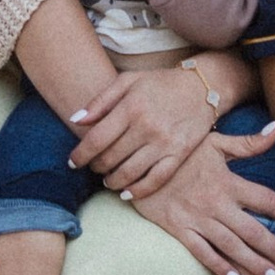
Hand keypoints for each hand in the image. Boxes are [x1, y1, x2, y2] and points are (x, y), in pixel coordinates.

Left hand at [69, 62, 220, 195]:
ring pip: (129, 173)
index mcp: (131, 107)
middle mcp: (146, 126)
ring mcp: (164, 142)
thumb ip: (100, 101)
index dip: (80, 155)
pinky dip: (138, 191)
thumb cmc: (160, 84)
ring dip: (112, 181)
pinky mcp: (179, 154)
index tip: (72, 162)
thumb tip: (75, 120)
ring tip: (107, 180)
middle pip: (110, 158)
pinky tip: (126, 193)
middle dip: (96, 167)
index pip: (96, 140)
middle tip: (94, 167)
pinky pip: (155, 180)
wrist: (201, 87)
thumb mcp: (128, 81)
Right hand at [127, 126, 274, 274]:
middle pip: (255, 231)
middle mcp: (217, 203)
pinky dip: (220, 267)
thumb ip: (247, 142)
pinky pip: (203, 253)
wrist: (139, 161)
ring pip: (233, 247)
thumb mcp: (214, 142)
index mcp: (229, 182)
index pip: (268, 201)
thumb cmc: (181, 151)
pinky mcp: (179, 230)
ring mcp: (198, 219)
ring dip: (256, 264)